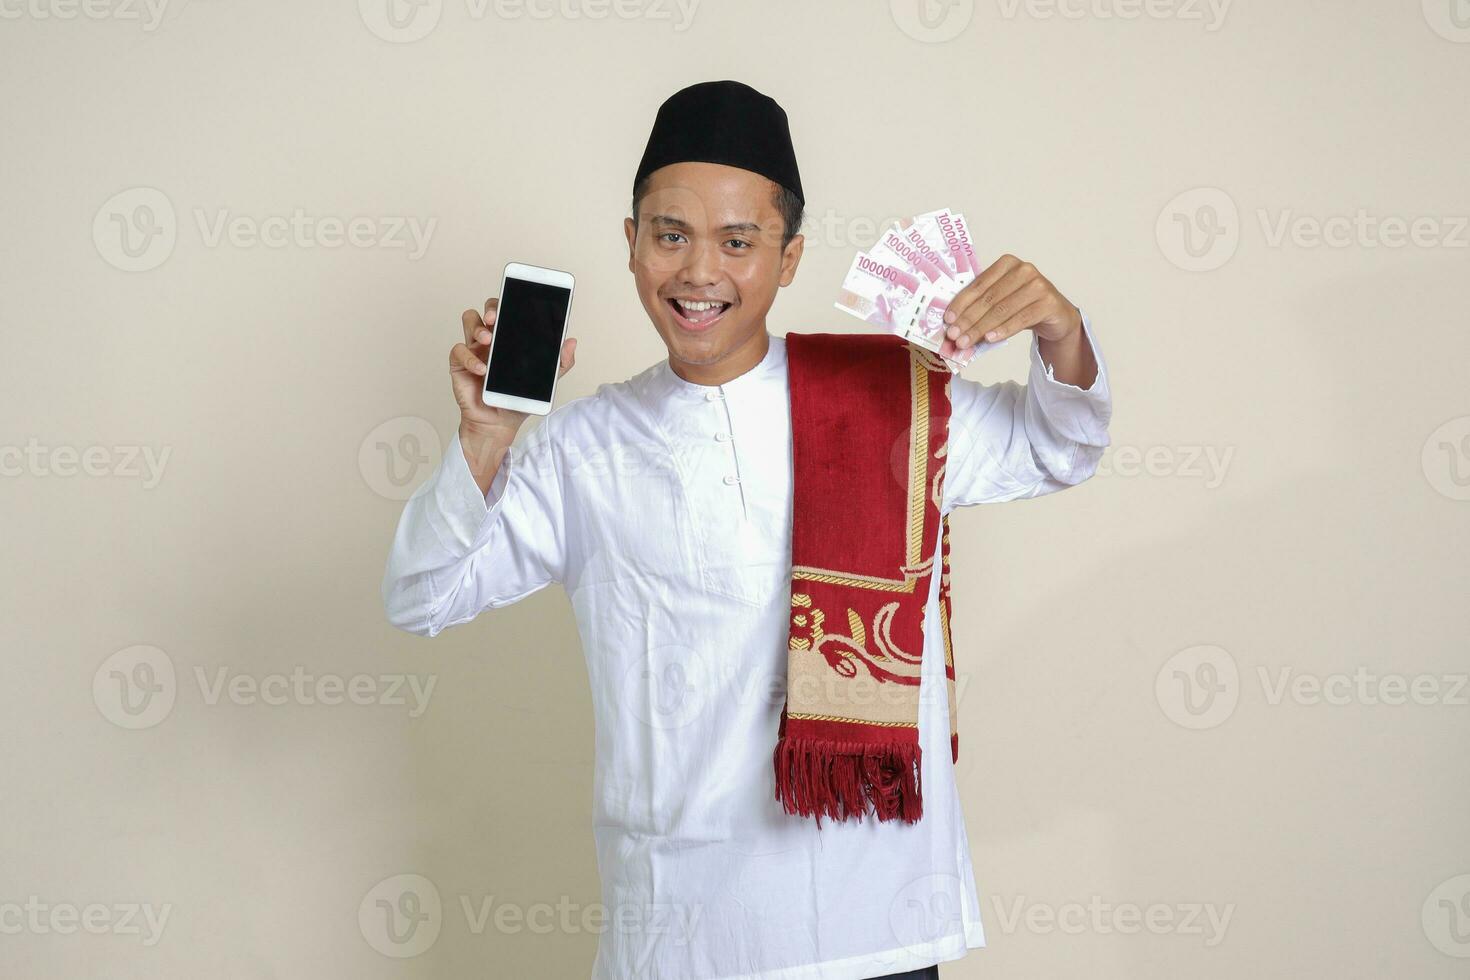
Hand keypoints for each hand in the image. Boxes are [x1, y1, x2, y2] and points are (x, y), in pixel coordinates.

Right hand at [451, 296, 576, 489]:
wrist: (499, 424)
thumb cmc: (518, 399)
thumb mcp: (545, 381)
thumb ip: (560, 363)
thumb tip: (571, 341)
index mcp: (509, 338)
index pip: (507, 311)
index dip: (509, 302)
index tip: (517, 300)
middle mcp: (490, 339)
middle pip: (486, 310)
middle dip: (490, 308)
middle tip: (495, 318)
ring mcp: (474, 349)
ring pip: (469, 321)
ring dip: (477, 327)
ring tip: (488, 340)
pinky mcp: (460, 364)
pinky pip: (458, 351)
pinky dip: (469, 358)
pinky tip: (482, 369)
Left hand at [939, 254, 1081, 350]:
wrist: (1055, 314)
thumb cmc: (1022, 305)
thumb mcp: (1001, 300)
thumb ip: (980, 306)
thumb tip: (952, 325)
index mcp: (1007, 263)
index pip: (979, 285)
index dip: (961, 303)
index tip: (947, 320)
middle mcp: (1024, 270)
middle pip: (989, 298)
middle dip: (968, 319)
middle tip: (954, 336)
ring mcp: (1038, 285)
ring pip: (1002, 310)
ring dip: (981, 328)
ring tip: (966, 342)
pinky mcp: (1049, 302)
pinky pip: (1021, 319)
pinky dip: (1003, 330)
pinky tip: (989, 339)